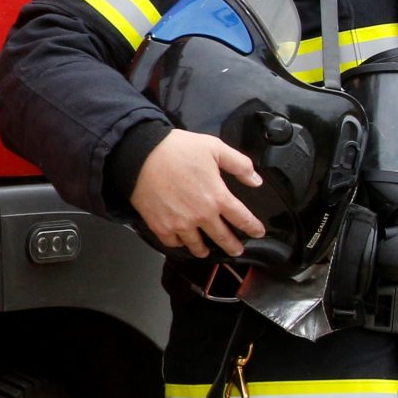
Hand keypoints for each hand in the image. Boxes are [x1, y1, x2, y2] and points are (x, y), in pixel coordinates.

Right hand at [129, 129, 266, 258]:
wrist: (140, 155)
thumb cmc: (176, 149)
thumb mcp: (214, 147)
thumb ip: (239, 164)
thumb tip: (256, 180)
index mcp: (218, 197)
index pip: (242, 218)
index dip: (253, 227)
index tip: (258, 232)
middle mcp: (201, 216)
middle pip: (223, 238)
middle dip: (233, 246)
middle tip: (237, 250)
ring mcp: (180, 224)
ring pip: (197, 246)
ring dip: (204, 250)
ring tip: (206, 251)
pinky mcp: (160, 226)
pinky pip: (173, 243)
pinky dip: (179, 243)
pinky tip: (181, 241)